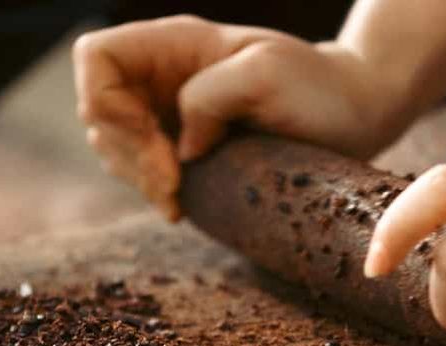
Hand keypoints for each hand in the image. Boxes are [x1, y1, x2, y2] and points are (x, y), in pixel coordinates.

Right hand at [73, 15, 406, 219]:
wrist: (350, 116)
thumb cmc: (318, 87)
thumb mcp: (267, 74)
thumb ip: (209, 96)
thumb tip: (180, 145)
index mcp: (173, 44)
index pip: (95, 58)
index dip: (105, 101)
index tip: (154, 139)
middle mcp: (159, 76)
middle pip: (97, 111)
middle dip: (128, 154)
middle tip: (175, 186)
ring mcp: (164, 111)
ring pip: (111, 144)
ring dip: (137, 177)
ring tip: (178, 196)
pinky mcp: (175, 145)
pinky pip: (135, 168)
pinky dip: (149, 189)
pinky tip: (179, 202)